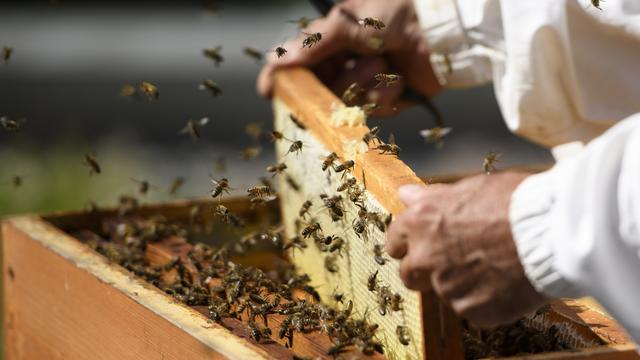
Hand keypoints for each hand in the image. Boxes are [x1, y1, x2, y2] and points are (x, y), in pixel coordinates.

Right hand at [257, 0, 441, 115]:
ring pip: (346, 102)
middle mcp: (346, 62)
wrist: (440, 27)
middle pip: (320, 89)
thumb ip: (313, 44)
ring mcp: (367, 82)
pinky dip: (386, 92)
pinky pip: (374, 109)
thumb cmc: (394, 12)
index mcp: (333, 40)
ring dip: (365, 81)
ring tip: (384, 60)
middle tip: (350, 70)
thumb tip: (276, 61)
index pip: (298, 63)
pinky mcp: (389, 98)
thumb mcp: (348, 21)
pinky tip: (399, 78)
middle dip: (336, 81)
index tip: (268, 90)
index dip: (281, 77)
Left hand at [385, 172, 547, 327]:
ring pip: (443, 292)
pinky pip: (472, 309)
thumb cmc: (515, 203)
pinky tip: (504, 283)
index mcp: (420, 223)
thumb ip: (433, 197)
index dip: (408, 243)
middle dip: (425, 270)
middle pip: (410, 274)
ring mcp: (447, 287)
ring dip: (459, 284)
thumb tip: (406, 194)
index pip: (394, 242)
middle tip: (454, 261)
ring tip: (491, 267)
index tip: (421, 245)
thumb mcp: (471, 187)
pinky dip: (484, 301)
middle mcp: (426, 257)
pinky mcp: (472, 311)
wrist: (552, 233)